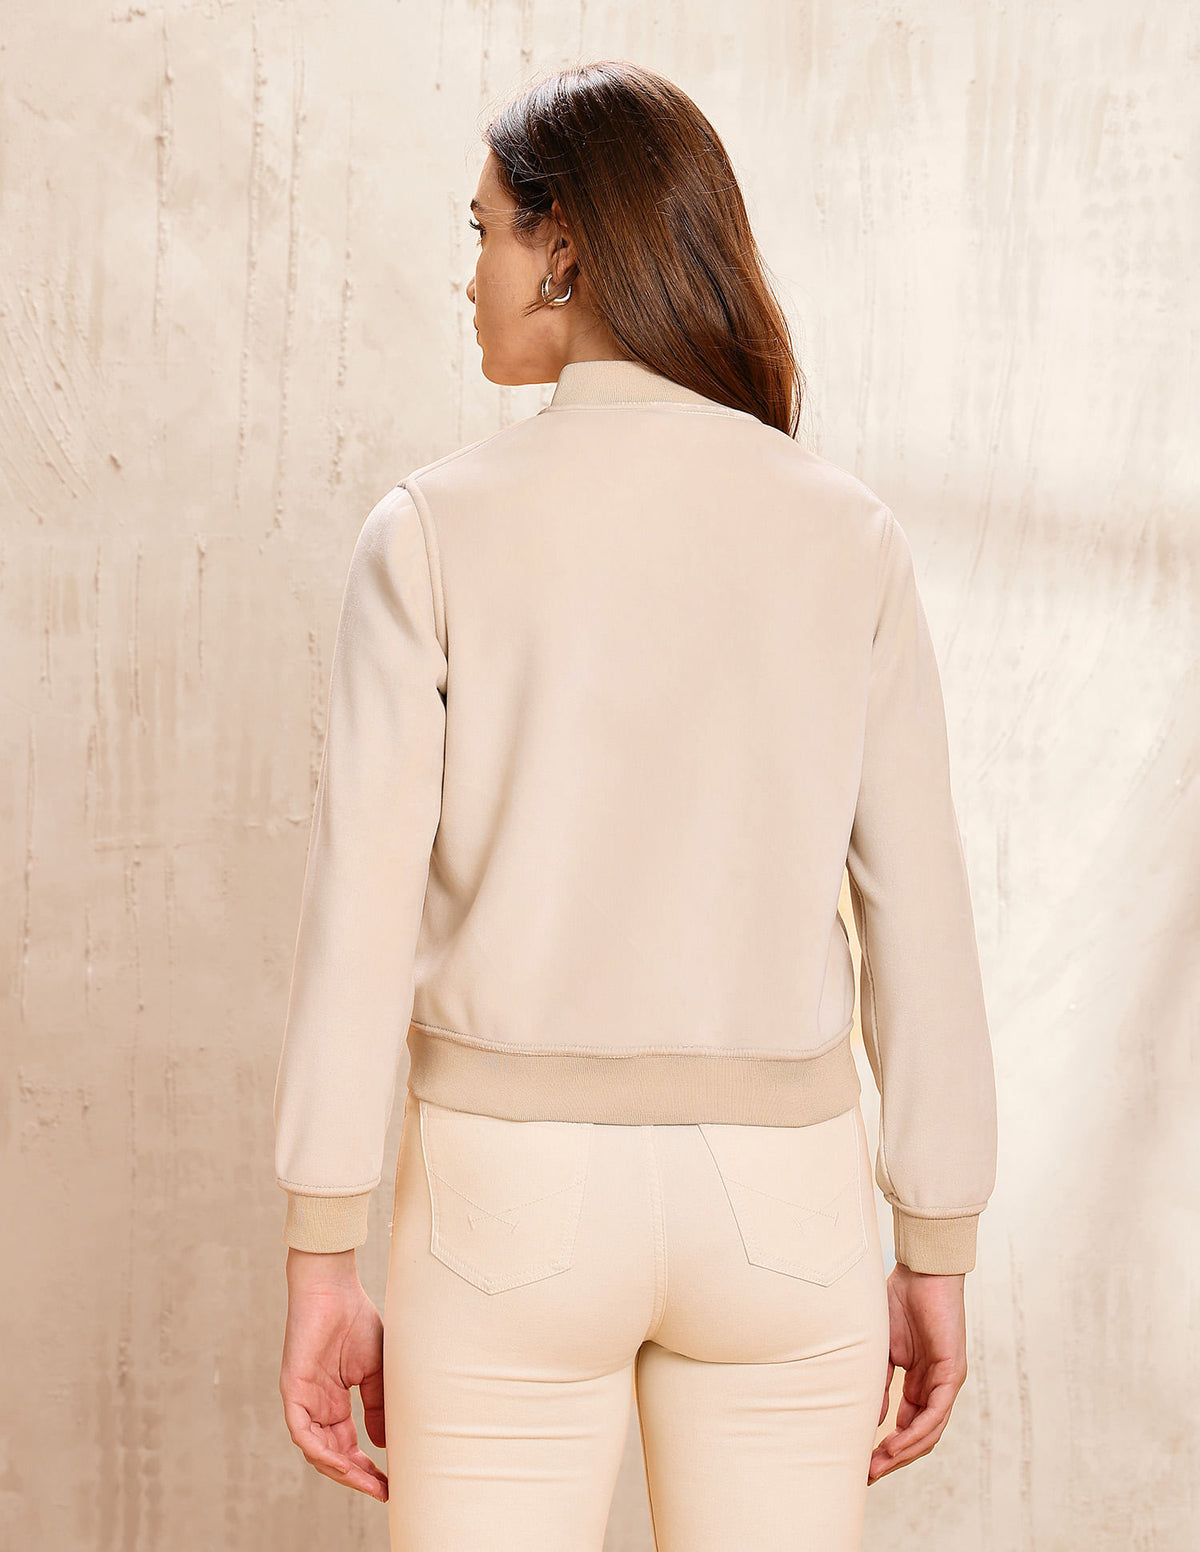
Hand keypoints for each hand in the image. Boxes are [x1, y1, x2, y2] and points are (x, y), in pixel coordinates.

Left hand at [279, 1248, 388, 1501]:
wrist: (334, 1288)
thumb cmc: (355, 1320)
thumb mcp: (375, 1371)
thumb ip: (377, 1406)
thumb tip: (384, 1445)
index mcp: (334, 1402)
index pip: (347, 1446)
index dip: (366, 1468)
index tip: (389, 1483)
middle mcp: (316, 1406)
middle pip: (333, 1455)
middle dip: (357, 1476)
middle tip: (381, 1490)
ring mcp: (303, 1400)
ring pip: (317, 1451)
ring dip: (341, 1471)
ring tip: (368, 1482)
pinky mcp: (292, 1391)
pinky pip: (303, 1433)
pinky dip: (322, 1452)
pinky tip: (344, 1462)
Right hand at [868, 1262, 967, 1483]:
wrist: (922, 1271)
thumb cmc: (900, 1300)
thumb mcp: (881, 1349)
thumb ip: (878, 1381)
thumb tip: (870, 1418)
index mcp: (919, 1381)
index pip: (907, 1426)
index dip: (886, 1447)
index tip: (861, 1462)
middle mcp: (935, 1387)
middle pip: (919, 1437)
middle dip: (893, 1459)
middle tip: (867, 1475)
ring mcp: (946, 1382)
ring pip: (929, 1432)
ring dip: (904, 1453)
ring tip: (878, 1466)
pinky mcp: (952, 1373)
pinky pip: (936, 1414)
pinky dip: (916, 1432)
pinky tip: (894, 1444)